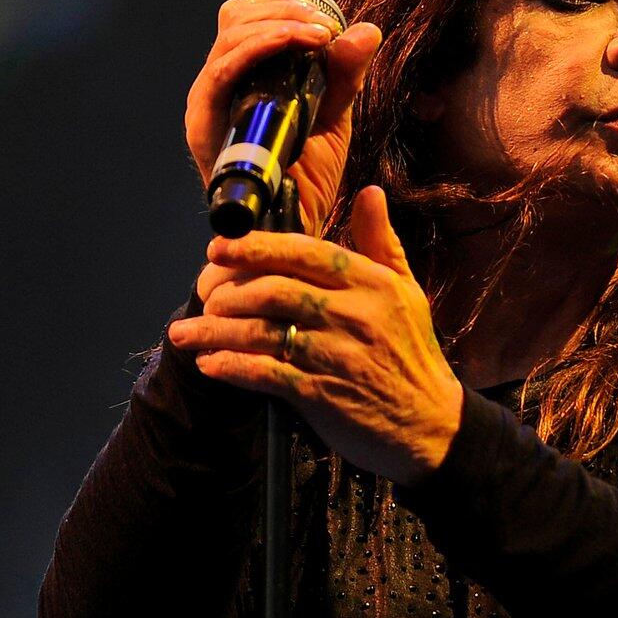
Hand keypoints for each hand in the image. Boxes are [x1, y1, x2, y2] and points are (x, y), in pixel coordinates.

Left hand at [167, 187, 463, 485]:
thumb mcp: (407, 292)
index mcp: (373, 283)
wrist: (431, 425)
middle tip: (203, 297)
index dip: (255, 247)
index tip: (218, 248)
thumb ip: (382, 242)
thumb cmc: (413, 355)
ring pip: (262, 332)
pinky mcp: (323, 395)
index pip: (305, 251)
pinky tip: (211, 365)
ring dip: (216, 331)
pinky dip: (232, 368)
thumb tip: (372, 193)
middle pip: (274, 290)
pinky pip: (266, 374)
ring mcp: (338, 355)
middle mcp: (356, 314)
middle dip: (227, 291)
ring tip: (186, 333)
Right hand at [186, 0, 382, 235]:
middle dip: (284, 9)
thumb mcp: (335, 114)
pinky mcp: (205, 126)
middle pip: (235, 17)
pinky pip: (221, 74)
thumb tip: (368, 30)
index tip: (326, 17)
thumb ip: (346, 73)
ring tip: (319, 35)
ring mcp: (208, 103)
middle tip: (326, 27)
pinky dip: (258, 49)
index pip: (248, 15)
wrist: (294, 228)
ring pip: (229, 38)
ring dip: (278, 25)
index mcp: (245, 75)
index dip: (283, 3)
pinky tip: (292, 45)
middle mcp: (220, 84)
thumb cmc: (308, 175)